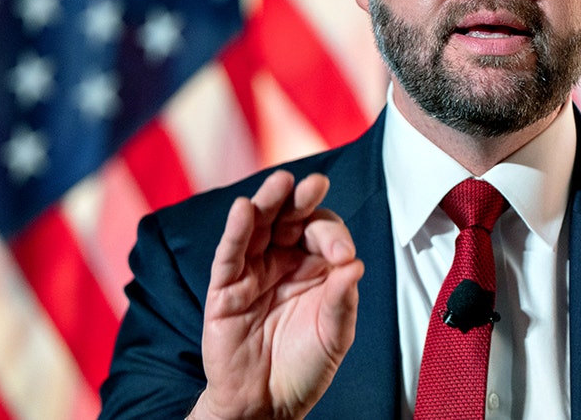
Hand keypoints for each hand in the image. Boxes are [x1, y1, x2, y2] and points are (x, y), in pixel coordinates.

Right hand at [189, 171, 364, 419]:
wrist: (268, 406)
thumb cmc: (305, 366)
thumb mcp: (336, 336)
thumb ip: (343, 301)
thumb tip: (355, 265)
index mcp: (316, 266)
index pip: (324, 233)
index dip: (334, 237)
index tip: (343, 257)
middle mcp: (284, 261)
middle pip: (290, 218)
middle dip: (302, 199)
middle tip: (315, 184)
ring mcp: (253, 272)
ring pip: (258, 227)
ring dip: (268, 201)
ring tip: (280, 182)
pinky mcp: (225, 290)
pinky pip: (229, 255)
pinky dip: (236, 231)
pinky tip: (244, 209)